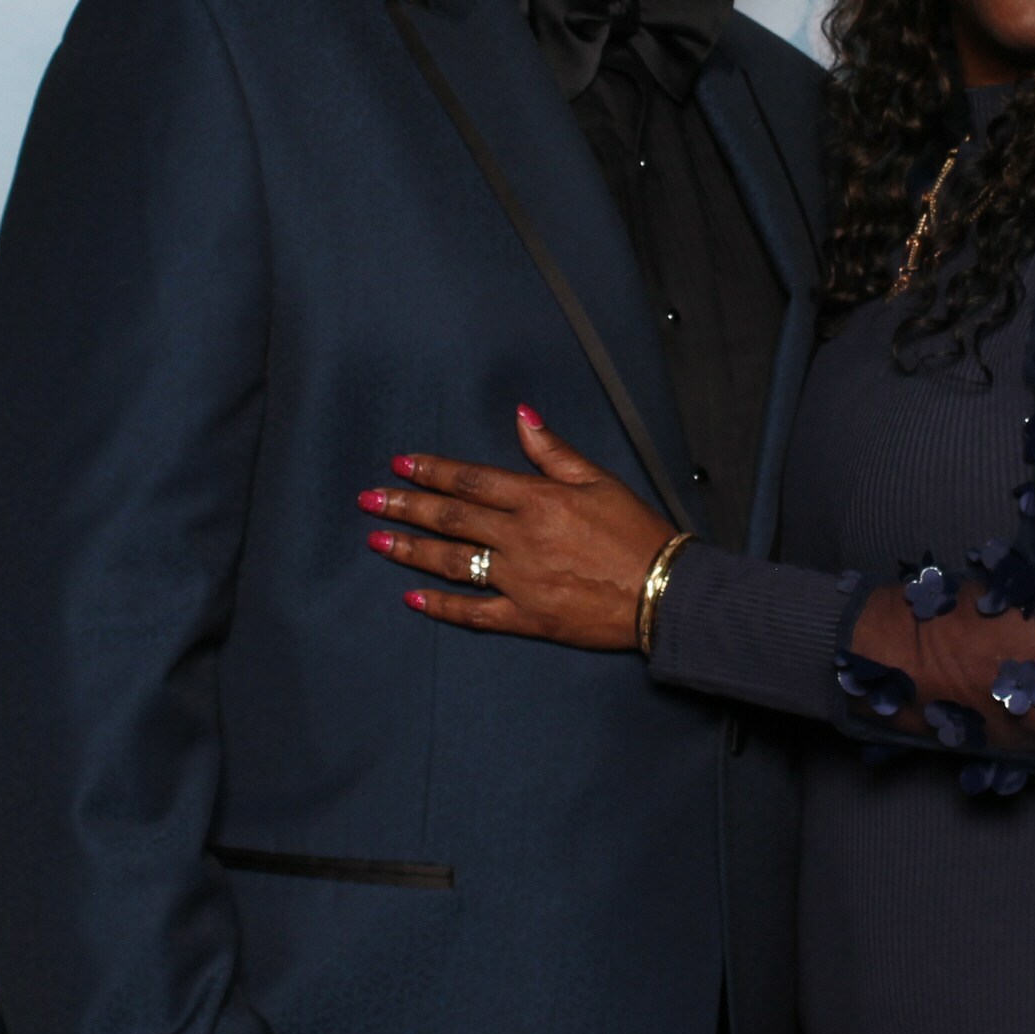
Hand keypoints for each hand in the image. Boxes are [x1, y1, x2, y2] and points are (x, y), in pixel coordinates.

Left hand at [362, 409, 674, 651]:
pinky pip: (475, 613)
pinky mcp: (527, 618)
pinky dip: (442, 606)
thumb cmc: (637, 533)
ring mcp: (520, 581)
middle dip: (406, 506)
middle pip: (451, 518)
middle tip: (370, 500)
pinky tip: (413, 597)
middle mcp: (521, 539)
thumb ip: (553, 451)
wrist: (665, 592)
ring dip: (411, 551)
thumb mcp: (600, 480)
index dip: (432, 471)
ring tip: (377, 542)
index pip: (471, 480)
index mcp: (538, 500)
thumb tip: (521, 416)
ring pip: (453, 563)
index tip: (400, 465)